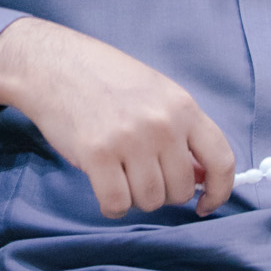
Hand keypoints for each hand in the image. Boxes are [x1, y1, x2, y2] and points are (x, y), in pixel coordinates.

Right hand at [0, 17, 234, 216]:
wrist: (50, 64)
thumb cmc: (103, 78)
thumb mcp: (154, 93)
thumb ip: (181, 131)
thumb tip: (202, 179)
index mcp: (182, 106)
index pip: (221, 160)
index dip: (219, 191)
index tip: (205, 204)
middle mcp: (161, 124)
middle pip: (181, 188)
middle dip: (163, 191)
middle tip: (140, 174)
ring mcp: (130, 140)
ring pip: (150, 200)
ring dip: (135, 197)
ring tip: (119, 174)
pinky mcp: (97, 155)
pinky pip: (117, 204)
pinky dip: (111, 205)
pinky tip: (104, 188)